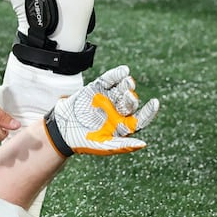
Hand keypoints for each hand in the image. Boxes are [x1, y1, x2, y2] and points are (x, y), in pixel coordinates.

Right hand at [43, 65, 158, 156]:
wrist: (61, 130)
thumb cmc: (83, 141)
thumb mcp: (103, 146)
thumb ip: (122, 145)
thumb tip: (143, 144)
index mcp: (123, 126)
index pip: (141, 118)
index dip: (149, 111)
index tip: (154, 103)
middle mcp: (118, 111)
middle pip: (130, 103)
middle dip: (131, 99)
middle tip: (129, 96)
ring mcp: (108, 99)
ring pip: (121, 90)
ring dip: (126, 85)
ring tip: (128, 82)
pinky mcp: (96, 89)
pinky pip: (109, 80)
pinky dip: (116, 75)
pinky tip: (123, 71)